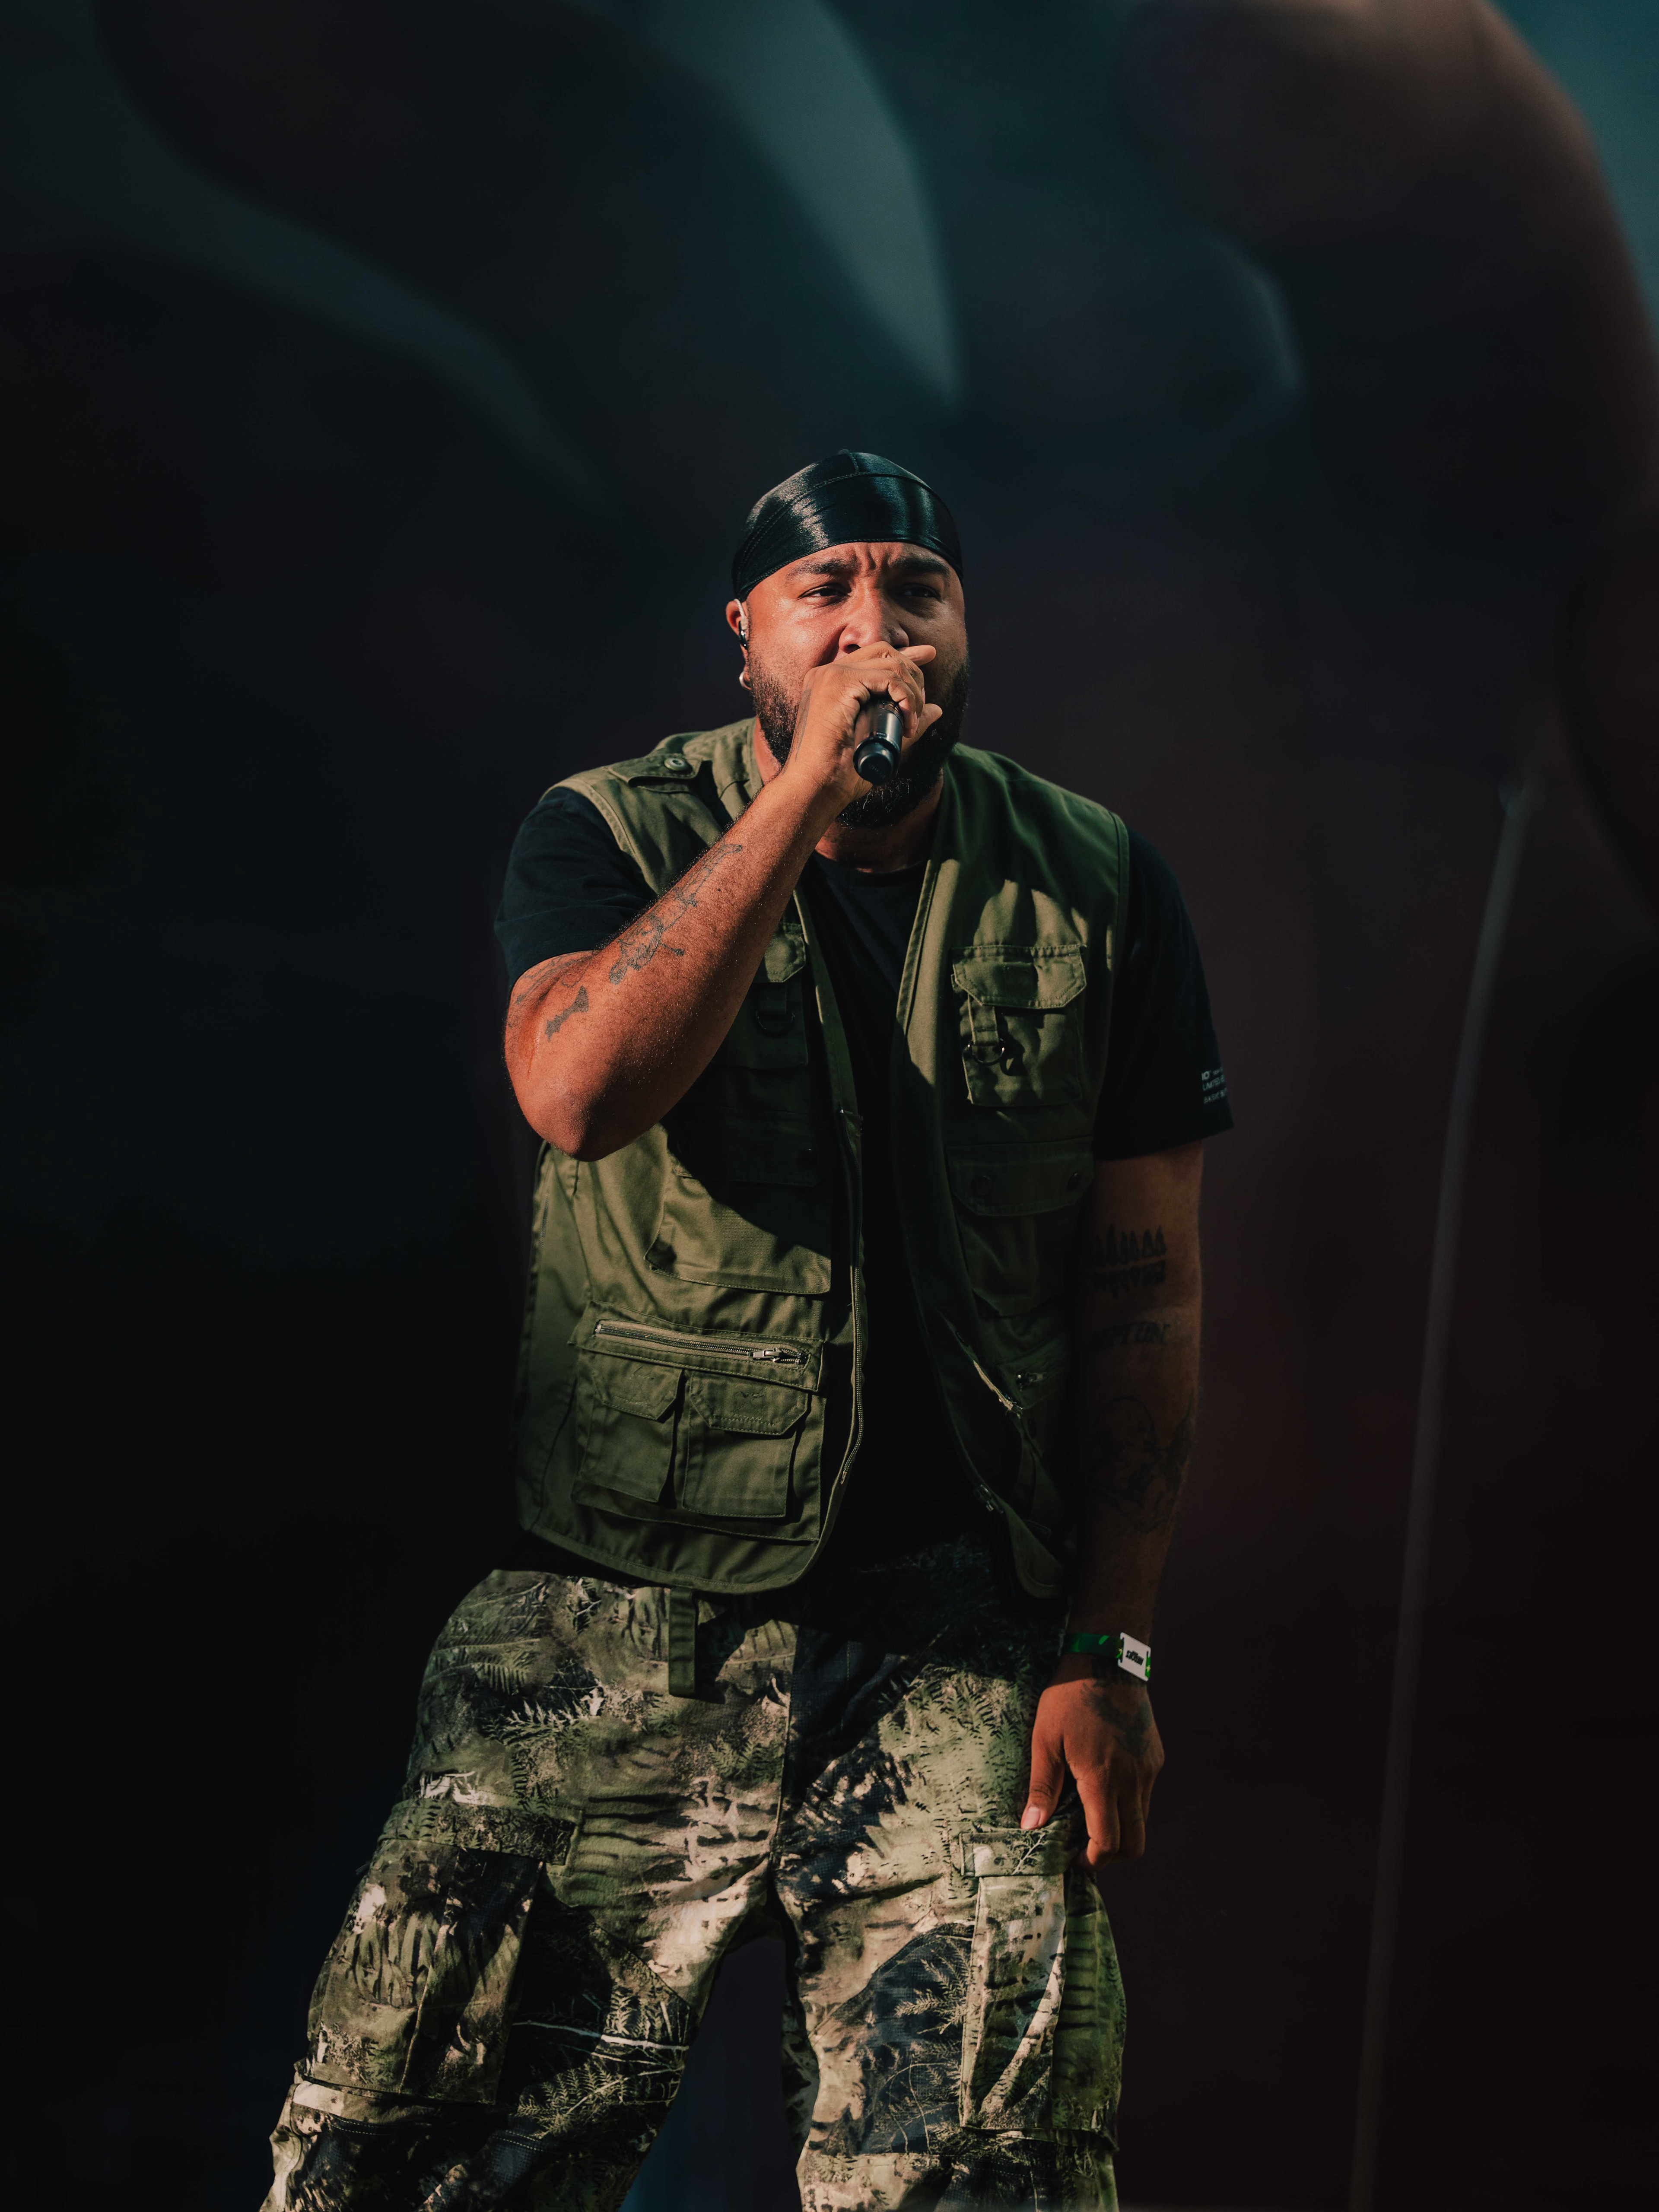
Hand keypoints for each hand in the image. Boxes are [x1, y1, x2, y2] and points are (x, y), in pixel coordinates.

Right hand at [777, 636, 942, 810]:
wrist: (815, 787)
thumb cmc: (841, 773)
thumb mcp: (881, 740)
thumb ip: (905, 721)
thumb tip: (937, 709)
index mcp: (831, 683)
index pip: (874, 656)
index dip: (905, 655)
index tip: (929, 655)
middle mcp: (828, 673)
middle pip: (884, 651)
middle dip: (913, 671)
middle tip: (921, 704)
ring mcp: (831, 675)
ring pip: (890, 663)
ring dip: (911, 693)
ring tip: (911, 723)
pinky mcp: (839, 683)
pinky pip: (888, 677)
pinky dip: (905, 697)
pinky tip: (907, 722)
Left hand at [1022, 1657, 1163, 1889]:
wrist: (1107, 1659)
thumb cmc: (1069, 1698)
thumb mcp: (1045, 1739)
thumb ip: (1043, 1786)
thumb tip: (1032, 1826)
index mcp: (1103, 1778)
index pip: (1109, 1841)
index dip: (1093, 1860)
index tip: (1075, 1859)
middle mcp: (1134, 1779)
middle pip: (1134, 1843)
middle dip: (1111, 1855)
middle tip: (1086, 1849)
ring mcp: (1148, 1768)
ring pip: (1142, 1820)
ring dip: (1121, 1829)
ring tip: (1092, 1817)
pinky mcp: (1155, 1757)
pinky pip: (1146, 1794)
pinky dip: (1129, 1805)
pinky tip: (1105, 1787)